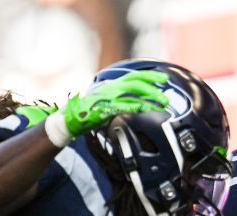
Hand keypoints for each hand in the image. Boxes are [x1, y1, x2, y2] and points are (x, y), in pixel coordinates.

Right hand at [51, 70, 168, 144]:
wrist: (70, 119)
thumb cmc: (88, 112)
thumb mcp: (107, 102)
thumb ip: (121, 99)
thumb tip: (138, 102)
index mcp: (112, 85)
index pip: (134, 76)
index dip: (150, 75)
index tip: (164, 78)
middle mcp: (111, 87)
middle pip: (135, 80)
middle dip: (153, 83)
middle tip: (166, 89)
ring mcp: (107, 96)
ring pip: (132, 91)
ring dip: (149, 96)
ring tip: (162, 102)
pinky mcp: (104, 107)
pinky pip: (122, 105)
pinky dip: (134, 106)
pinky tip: (144, 108)